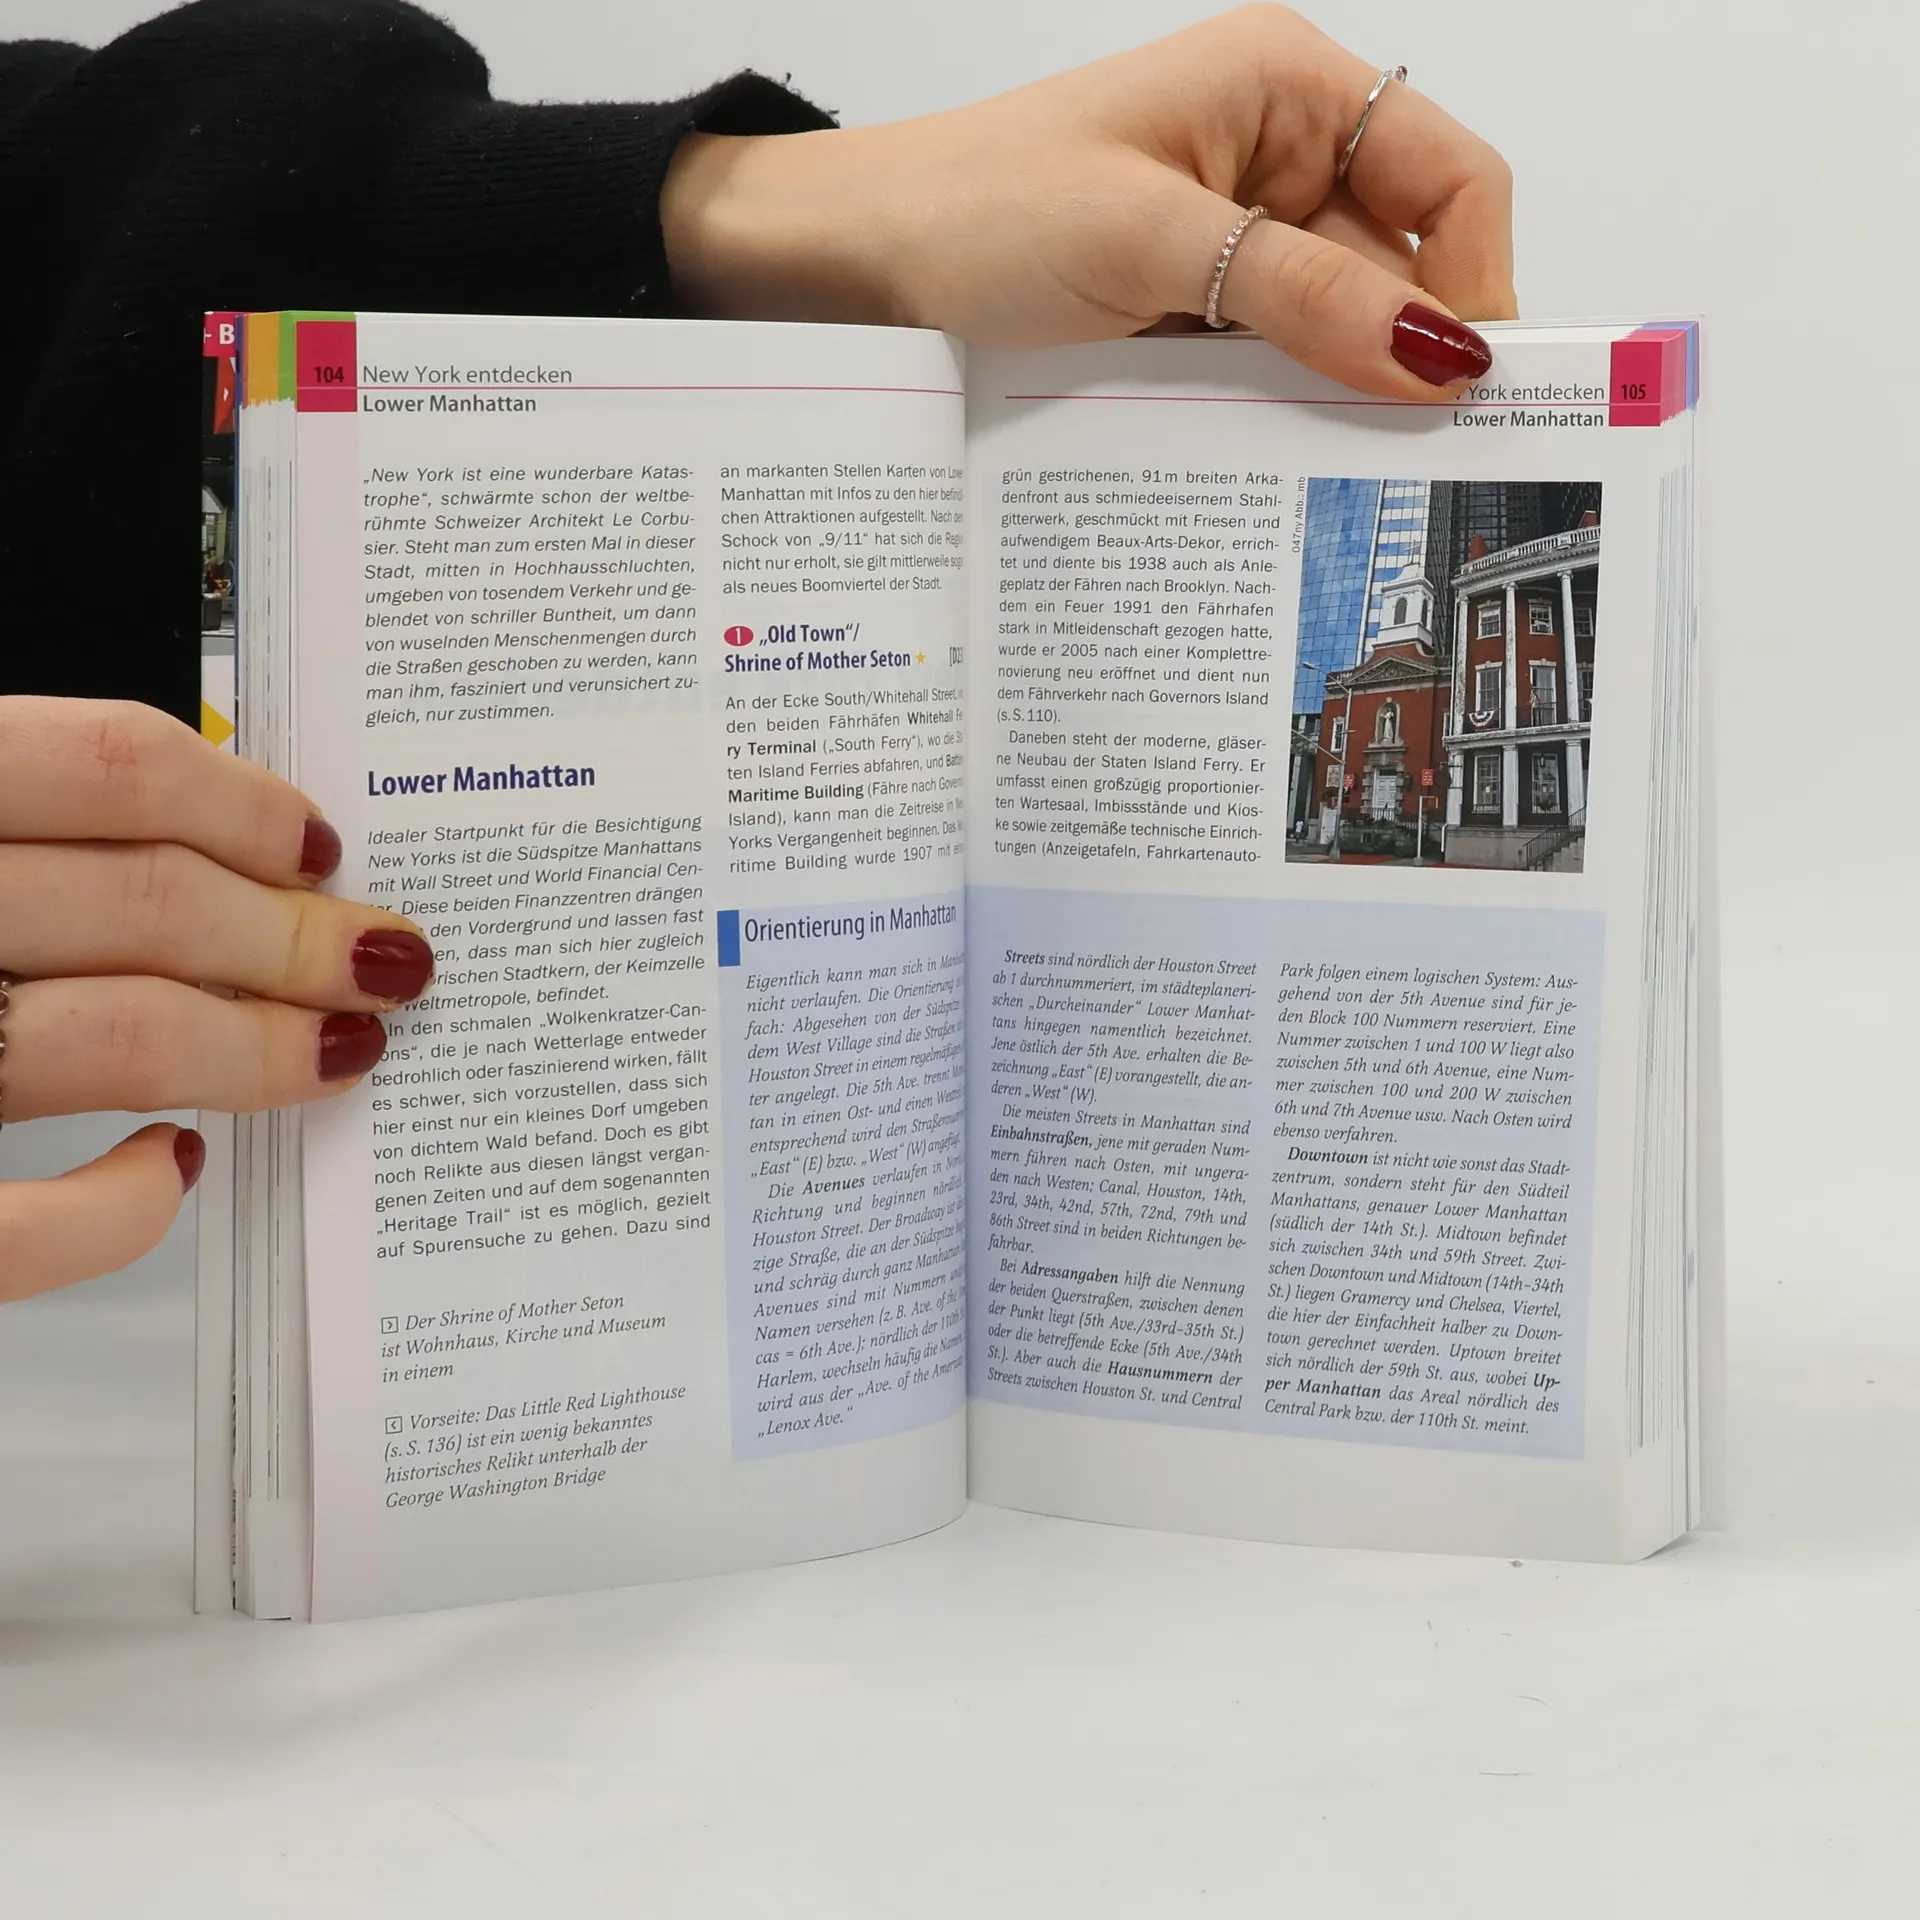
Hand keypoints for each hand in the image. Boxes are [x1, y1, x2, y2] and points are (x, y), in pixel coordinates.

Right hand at [0, 699, 435, 1299]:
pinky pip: (15, 1230)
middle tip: (386, 958)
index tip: (319, 845)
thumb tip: (182, 813)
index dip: (243, 804)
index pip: (106, 766)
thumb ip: (8, 810)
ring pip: (116, 1037)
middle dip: (298, 937)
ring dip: (257, 1047)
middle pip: (149, 902)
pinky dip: (117, 1209)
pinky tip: (169, 1172)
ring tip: (334, 1049)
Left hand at [663, 4, 1513, 396]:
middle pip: (1399, 266)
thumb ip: (1303, 296)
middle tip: (1407, 460)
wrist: (858, 264)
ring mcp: (1233, 240)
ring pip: (1335, 330)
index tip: (1468, 386)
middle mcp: (1276, 157)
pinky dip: (1274, 408)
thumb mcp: (1151, 243)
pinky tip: (1264, 454)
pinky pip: (1269, 364)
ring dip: (1333, 393)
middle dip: (1403, 357)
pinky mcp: (1192, 309)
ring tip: (1327, 466)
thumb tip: (1440, 355)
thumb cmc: (979, 209)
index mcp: (1286, 90)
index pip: (1448, 177)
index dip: (1476, 277)